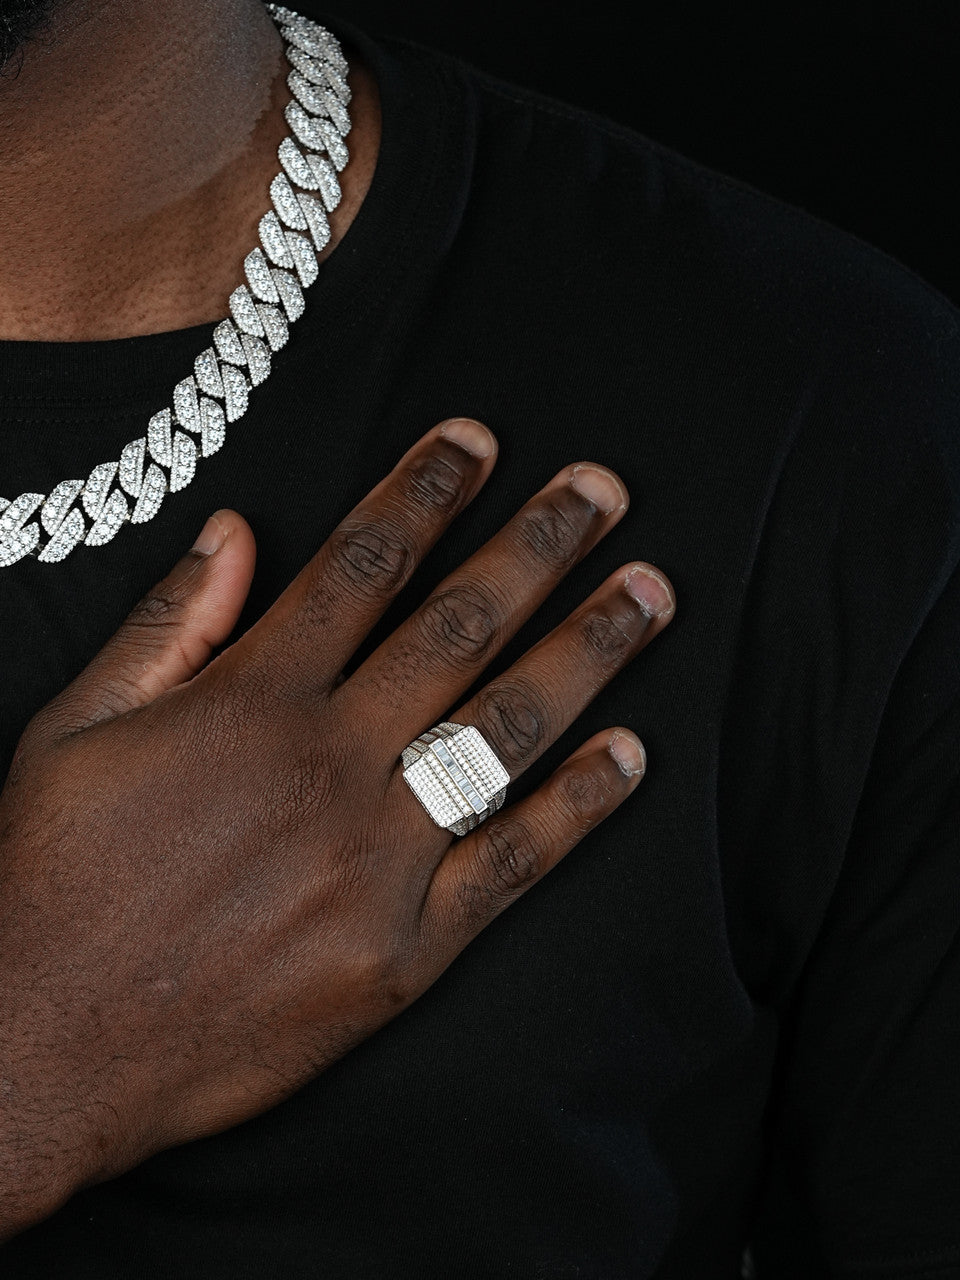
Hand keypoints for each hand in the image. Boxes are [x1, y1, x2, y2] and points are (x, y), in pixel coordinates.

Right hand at [0, 418, 674, 1236]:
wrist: (46, 1048)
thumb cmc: (52, 881)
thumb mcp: (74, 728)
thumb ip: (166, 624)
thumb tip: (233, 531)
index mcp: (252, 700)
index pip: (362, 562)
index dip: (427, 490)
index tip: (480, 442)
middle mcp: (329, 762)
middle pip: (458, 627)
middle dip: (540, 547)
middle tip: (603, 492)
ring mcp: (376, 857)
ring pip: (505, 729)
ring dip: (587, 651)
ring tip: (651, 594)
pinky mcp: (404, 949)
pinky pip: (510, 863)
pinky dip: (579, 806)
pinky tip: (630, 754)